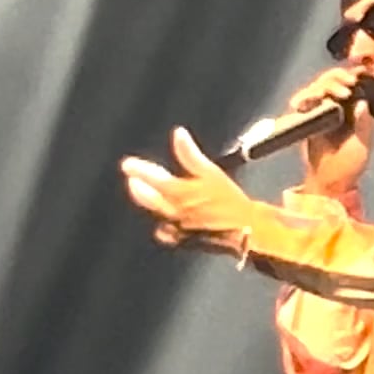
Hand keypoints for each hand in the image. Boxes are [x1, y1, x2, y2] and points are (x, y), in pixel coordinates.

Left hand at [119, 129, 256, 253]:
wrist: (246, 229)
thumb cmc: (231, 201)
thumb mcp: (211, 172)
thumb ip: (190, 154)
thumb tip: (178, 134)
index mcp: (181, 193)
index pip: (154, 179)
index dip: (140, 170)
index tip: (128, 164)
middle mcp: (176, 211)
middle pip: (151, 199)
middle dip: (140, 189)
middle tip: (131, 180)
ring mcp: (181, 227)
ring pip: (159, 214)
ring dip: (150, 203)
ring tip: (143, 194)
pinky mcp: (189, 239)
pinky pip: (170, 234)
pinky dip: (164, 228)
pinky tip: (162, 227)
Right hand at [286, 65, 373, 195]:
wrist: (328, 181)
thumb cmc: (349, 166)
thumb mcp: (362, 146)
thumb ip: (363, 125)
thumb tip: (362, 102)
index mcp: (355, 109)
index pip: (352, 84)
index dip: (352, 76)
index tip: (354, 78)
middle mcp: (338, 105)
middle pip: (333, 79)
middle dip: (336, 77)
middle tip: (345, 84)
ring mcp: (321, 110)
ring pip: (318, 86)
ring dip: (323, 86)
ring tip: (328, 94)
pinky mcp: (306, 117)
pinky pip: (303, 101)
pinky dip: (303, 98)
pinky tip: (305, 101)